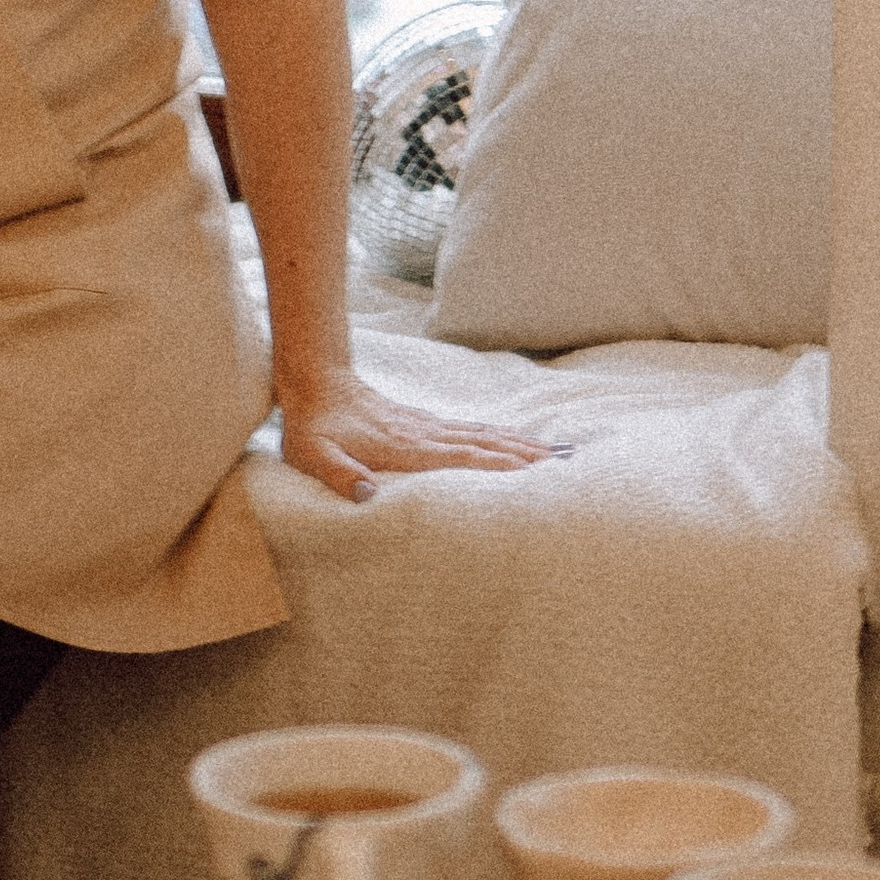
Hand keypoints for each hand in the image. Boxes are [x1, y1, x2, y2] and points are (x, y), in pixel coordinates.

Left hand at [275, 363, 562, 503]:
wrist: (314, 384)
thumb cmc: (313, 430)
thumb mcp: (314, 457)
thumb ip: (338, 475)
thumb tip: (367, 495)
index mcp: (404, 448)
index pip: (460, 457)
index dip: (498, 465)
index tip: (535, 471)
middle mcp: (424, 434)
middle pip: (483, 443)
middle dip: (524, 454)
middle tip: (567, 461)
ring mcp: (426, 426)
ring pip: (481, 435)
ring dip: (518, 443)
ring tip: (555, 450)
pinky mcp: (422, 423)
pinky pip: (469, 430)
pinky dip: (497, 435)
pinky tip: (511, 440)